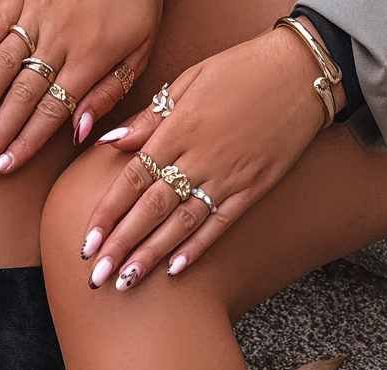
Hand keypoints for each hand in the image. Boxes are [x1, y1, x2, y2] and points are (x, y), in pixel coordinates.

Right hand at [0, 0, 162, 176]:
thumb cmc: (137, 6)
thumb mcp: (140, 53)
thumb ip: (109, 93)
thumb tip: (78, 132)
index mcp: (88, 62)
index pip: (49, 114)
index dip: (23, 144)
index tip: (1, 168)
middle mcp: (58, 41)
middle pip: (19, 97)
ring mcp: (37, 16)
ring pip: (1, 65)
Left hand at [80, 24, 345, 289]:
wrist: (300, 71)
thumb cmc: (240, 70)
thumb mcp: (188, 81)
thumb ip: (149, 118)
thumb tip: (109, 143)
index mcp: (177, 129)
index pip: (132, 180)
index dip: (107, 214)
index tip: (86, 242)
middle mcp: (198, 158)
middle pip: (150, 210)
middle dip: (120, 246)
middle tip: (97, 277)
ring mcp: (227, 177)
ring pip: (181, 225)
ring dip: (151, 256)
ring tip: (126, 283)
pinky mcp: (252, 189)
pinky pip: (219, 225)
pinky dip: (196, 248)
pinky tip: (175, 271)